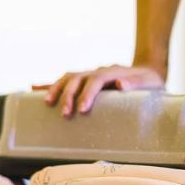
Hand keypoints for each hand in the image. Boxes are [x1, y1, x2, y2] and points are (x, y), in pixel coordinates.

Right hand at [32, 64, 164, 117]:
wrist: (149, 72)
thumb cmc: (150, 82)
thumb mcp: (149, 83)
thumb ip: (136, 84)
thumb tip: (120, 85)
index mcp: (112, 72)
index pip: (96, 80)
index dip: (88, 94)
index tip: (82, 110)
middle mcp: (98, 71)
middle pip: (77, 78)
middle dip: (69, 95)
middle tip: (65, 114)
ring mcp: (90, 74)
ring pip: (68, 78)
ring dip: (56, 89)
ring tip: (47, 104)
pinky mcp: (86, 81)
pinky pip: (66, 81)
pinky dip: (50, 84)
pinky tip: (34, 89)